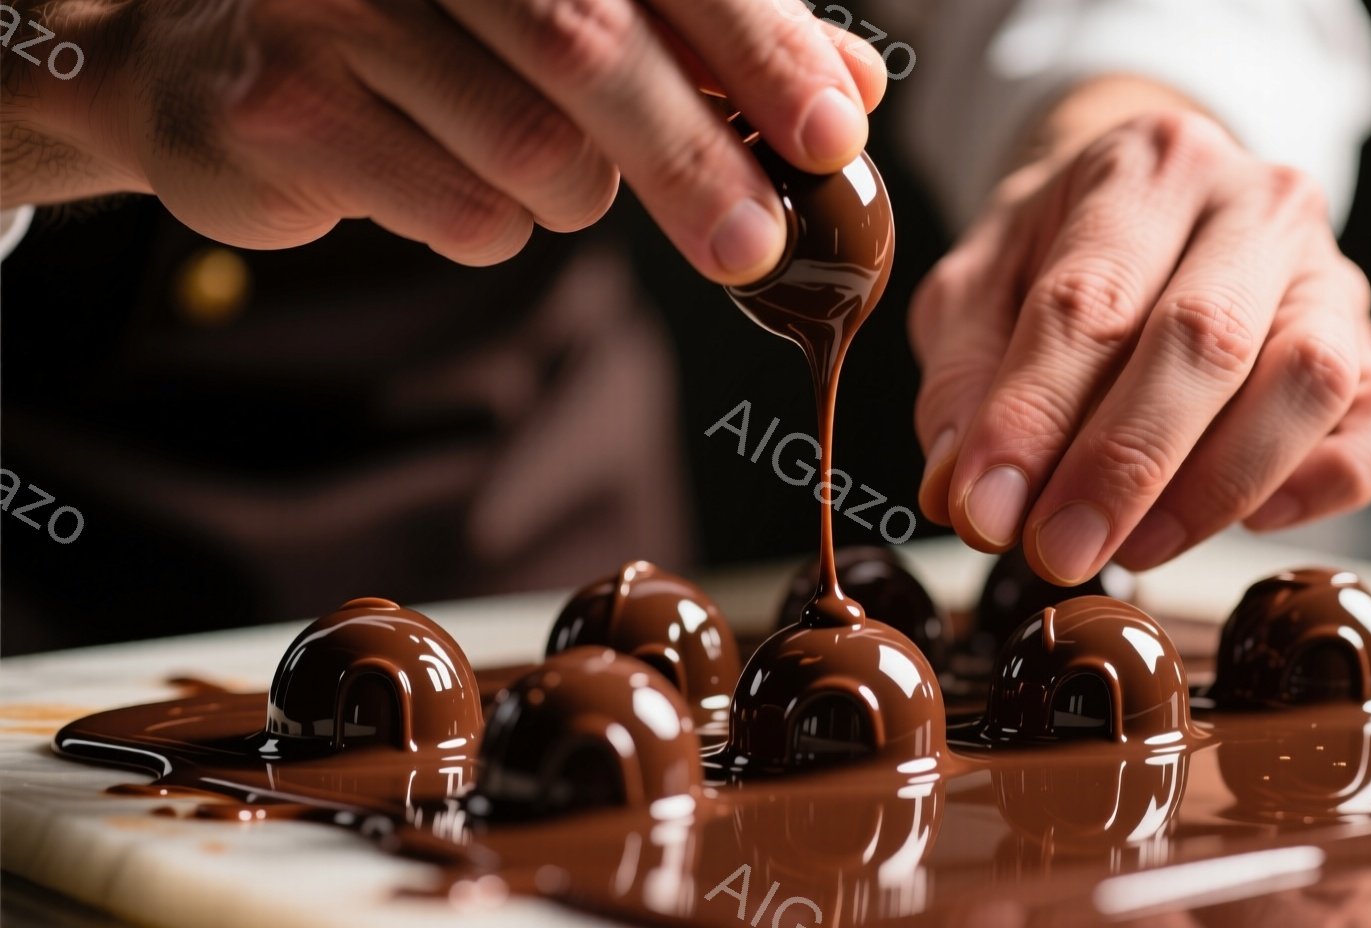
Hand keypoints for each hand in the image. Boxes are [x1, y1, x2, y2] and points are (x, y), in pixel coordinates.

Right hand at [5, 0, 884, 279]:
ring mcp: (330, 5)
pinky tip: (451, 184)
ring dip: (577, 194)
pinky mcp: (280, 104)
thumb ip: (707, 38)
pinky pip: (459, 211)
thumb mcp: (574, 13)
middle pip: (590, 47)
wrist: (214, 55)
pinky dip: (494, 226)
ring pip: (533, 151)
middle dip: (697, 161)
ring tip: (546, 169)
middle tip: (760, 248)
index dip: (758, 48)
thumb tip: (846, 90)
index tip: (830, 135)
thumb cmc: (430, 30)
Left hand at [910, 90, 1370, 584]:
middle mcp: (1256, 203)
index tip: (987, 512)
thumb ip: (963, 384)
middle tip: (1056, 551)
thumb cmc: (1056, 257)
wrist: (1151, 211)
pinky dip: (1322, 484)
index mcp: (1144, 166)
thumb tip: (965, 496)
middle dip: (1123, 465)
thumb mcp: (976, 290)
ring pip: (1309, 379)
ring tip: (1133, 545)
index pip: (1088, 301)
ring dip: (1216, 486)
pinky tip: (1244, 519)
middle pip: (1204, 338)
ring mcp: (1333, 273)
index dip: (1032, 418)